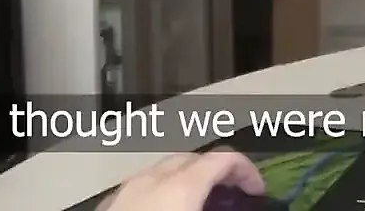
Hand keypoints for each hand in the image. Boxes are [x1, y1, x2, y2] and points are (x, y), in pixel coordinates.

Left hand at [97, 149, 263, 210]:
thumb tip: (242, 207)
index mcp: (181, 186)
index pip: (224, 158)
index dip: (246, 170)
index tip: (257, 191)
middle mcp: (152, 180)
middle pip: (192, 158)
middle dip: (216, 171)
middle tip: (231, 194)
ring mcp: (125, 191)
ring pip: (162, 170)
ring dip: (186, 179)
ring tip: (197, 203)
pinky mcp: (107, 206)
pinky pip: (140, 188)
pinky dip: (158, 192)